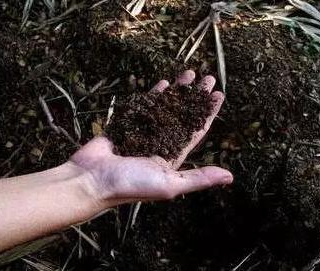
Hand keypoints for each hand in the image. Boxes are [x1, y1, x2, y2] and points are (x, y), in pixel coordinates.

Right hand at [70, 70, 232, 204]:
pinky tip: (163, 84)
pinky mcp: (127, 125)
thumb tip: (229, 177)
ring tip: (189, 74)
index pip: (196, 132)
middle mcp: (159, 144)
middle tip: (208, 78)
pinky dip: (153, 96)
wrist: (90, 180)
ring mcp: (143, 133)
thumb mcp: (169, 183)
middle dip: (196, 97)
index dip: (208, 114)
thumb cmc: (129, 185)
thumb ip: (198, 178)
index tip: (218, 95)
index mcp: (172, 158)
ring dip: (178, 92)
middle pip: (183, 115)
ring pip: (164, 108)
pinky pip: (144, 107)